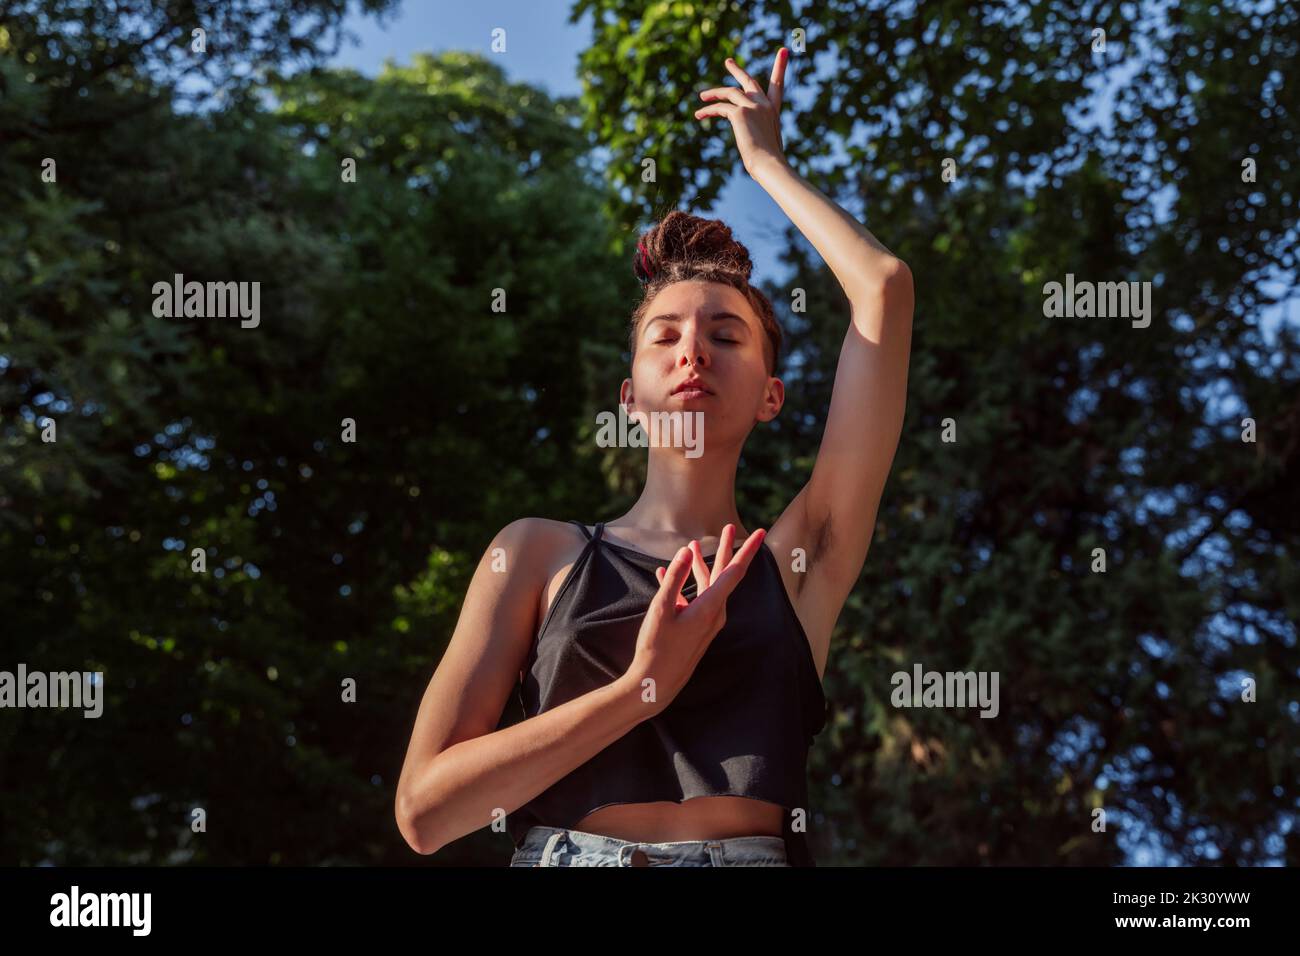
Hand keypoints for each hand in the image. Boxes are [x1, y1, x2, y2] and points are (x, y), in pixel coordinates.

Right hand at [624, 524, 765, 713]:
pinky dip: (682, 585)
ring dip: (699, 566)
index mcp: (710, 607)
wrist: (655, 683)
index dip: (747, 550)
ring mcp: (705, 621)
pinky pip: (693, 599)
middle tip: (730, 527)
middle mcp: (714, 613)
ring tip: (691, 546)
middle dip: (726, 550)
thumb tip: (686, 551)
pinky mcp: (695, 627)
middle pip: (723, 575)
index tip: (760, 532)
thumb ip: (674, 579)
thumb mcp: (661, 610)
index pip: (734, 572)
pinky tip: (665, 574)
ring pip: (707, 586)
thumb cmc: (657, 648)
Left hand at [693, 48, 789, 176]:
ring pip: (730, 92)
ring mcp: (753, 106)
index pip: (777, 85)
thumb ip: (759, 134)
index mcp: (773, 111)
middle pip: (749, 81)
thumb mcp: (767, 143)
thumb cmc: (769, 162)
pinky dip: (708, 110)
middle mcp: (765, 105)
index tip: (783, 50)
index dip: (780, 67)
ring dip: (714, 93)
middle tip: (728, 61)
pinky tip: (699, 115)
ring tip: (702, 96)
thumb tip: (752, 142)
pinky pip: (720, 108)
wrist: (768, 164)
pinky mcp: (740, 113)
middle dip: (737, 70)